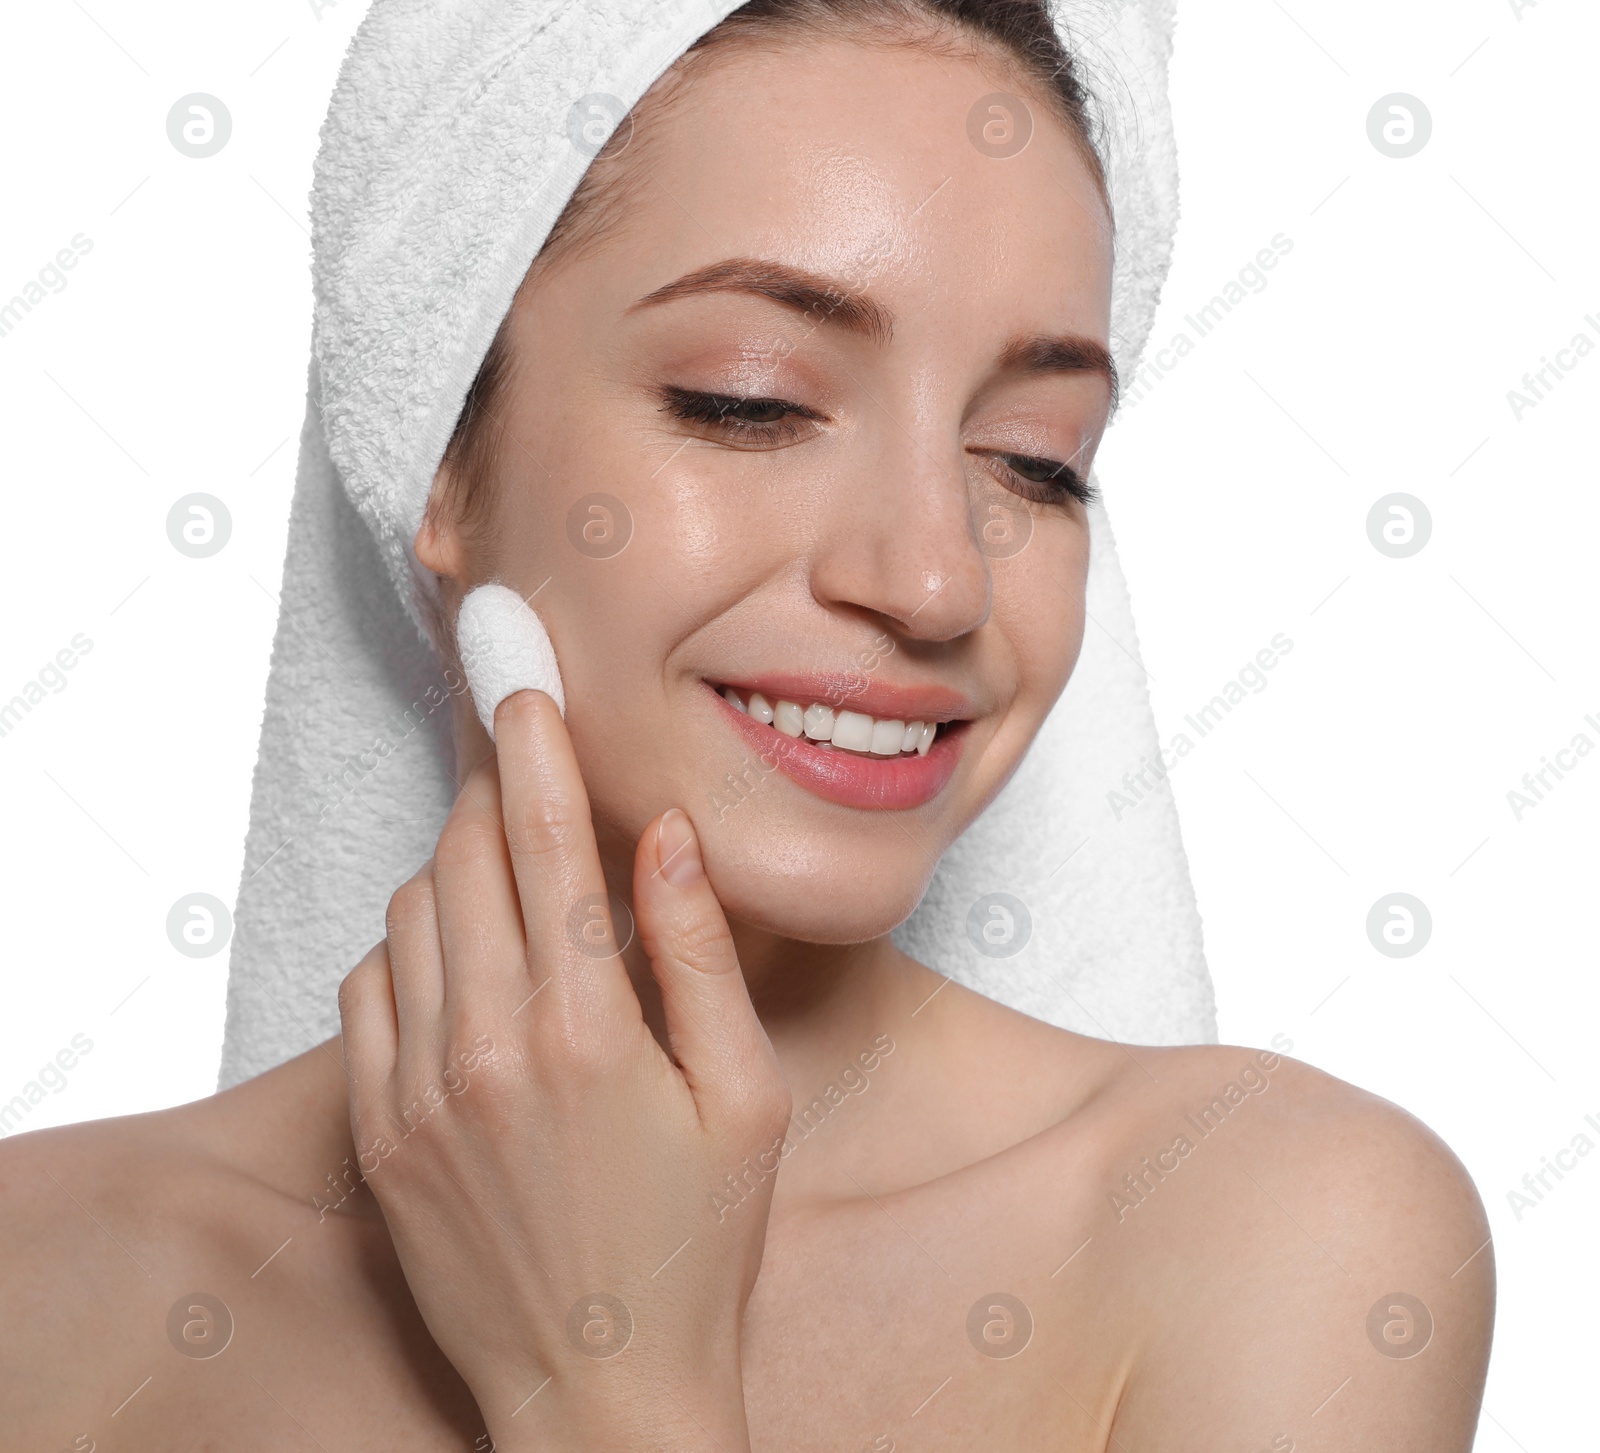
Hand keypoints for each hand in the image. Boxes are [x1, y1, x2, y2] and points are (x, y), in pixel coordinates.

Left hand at [337, 689, 791, 1452]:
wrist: (601, 1392)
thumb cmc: (695, 1246)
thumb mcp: (745, 1097)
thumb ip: (701, 954)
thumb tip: (668, 837)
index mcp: (589, 1029)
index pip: (548, 844)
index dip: (536, 751)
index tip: (525, 688)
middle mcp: (487, 1048)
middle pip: (464, 861)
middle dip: (492, 798)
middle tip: (523, 777)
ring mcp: (418, 1095)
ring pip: (407, 917)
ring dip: (453, 873)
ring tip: (506, 882)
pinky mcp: (377, 1138)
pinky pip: (364, 993)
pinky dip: (405, 952)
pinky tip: (459, 971)